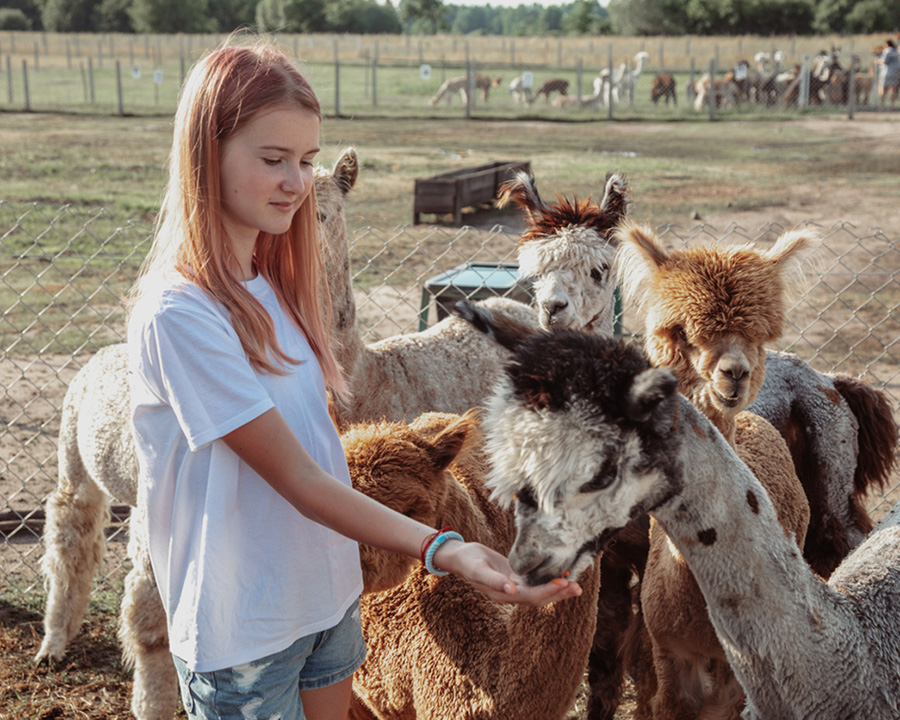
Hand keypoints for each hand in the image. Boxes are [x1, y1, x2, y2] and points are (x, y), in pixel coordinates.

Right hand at [433, 539, 581, 605]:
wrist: (459, 556)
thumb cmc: (467, 562)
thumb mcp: (478, 569)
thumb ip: (494, 581)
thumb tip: (512, 591)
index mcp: (503, 595)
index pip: (530, 596)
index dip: (547, 591)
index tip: (563, 583)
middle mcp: (511, 594)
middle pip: (539, 597)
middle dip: (558, 593)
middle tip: (577, 587)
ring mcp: (513, 586)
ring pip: (540, 591)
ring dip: (557, 589)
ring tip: (575, 584)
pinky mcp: (515, 577)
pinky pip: (535, 581)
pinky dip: (548, 579)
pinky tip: (559, 573)